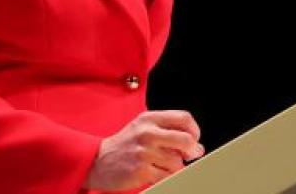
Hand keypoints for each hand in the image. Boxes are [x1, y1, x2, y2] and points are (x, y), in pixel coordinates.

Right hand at [84, 110, 204, 190]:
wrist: (98, 161)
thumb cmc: (124, 145)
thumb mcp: (142, 127)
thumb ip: (167, 130)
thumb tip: (196, 146)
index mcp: (149, 118)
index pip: (184, 118)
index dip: (195, 130)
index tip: (194, 139)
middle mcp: (147, 132)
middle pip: (186, 139)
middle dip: (193, 150)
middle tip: (190, 155)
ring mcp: (144, 152)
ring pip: (177, 162)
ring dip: (176, 167)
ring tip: (165, 166)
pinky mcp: (141, 170)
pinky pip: (167, 176)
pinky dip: (168, 177)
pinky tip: (159, 173)